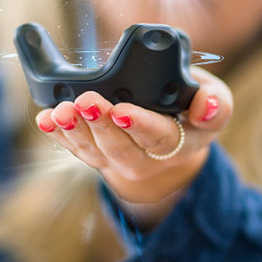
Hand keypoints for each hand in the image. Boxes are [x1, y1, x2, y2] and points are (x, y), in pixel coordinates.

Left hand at [35, 67, 233, 208]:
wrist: (171, 137)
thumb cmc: (190, 108)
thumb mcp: (215, 103)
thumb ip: (216, 104)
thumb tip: (206, 106)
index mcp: (180, 144)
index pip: (160, 138)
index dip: (140, 125)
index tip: (122, 110)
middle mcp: (147, 159)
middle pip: (120, 147)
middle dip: (100, 124)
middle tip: (85, 101)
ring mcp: (117, 160)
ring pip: (94, 151)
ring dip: (74, 130)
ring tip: (60, 111)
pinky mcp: (95, 154)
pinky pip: (74, 148)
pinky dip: (57, 134)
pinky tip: (45, 120)